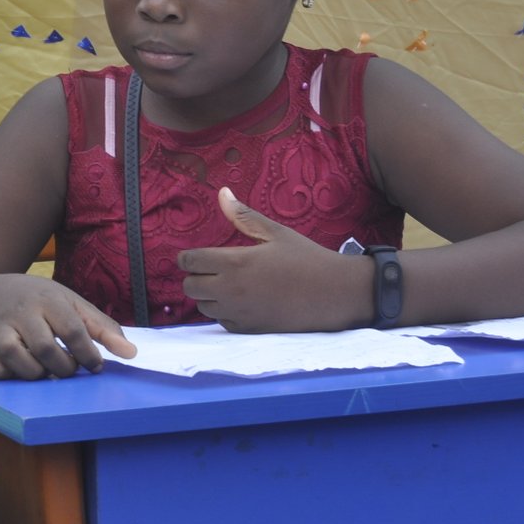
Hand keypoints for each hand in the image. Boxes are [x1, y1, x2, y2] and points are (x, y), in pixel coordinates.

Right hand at [0, 275, 136, 379]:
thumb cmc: (41, 301)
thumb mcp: (73, 304)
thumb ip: (102, 327)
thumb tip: (131, 354)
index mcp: (49, 300)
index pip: (73, 330)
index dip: (88, 355)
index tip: (95, 367)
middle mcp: (23, 312)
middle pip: (45, 348)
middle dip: (62, 367)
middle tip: (68, 369)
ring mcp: (0, 327)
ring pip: (14, 356)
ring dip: (34, 373)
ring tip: (44, 371)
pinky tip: (14, 372)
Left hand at [178, 187, 365, 331]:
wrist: (336, 294)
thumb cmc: (307, 259)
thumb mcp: (276, 233)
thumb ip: (243, 216)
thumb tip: (222, 193)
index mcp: (235, 263)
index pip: (190, 262)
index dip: (187, 258)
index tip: (194, 256)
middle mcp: (231, 290)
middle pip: (189, 287)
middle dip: (195, 276)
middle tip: (211, 269)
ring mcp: (239, 313)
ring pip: (203, 307)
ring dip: (208, 296)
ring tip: (226, 285)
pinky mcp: (250, 330)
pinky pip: (222, 322)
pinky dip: (224, 313)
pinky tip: (240, 302)